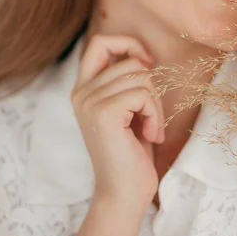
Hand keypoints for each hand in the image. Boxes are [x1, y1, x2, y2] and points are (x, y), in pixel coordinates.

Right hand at [70, 33, 164, 210]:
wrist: (124, 193)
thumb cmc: (132, 152)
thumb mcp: (128, 109)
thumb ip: (126, 81)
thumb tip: (141, 55)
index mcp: (84, 88)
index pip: (101, 42)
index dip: (128, 44)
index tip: (148, 64)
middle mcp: (81, 92)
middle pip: (131, 62)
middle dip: (151, 87)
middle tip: (150, 116)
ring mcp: (89, 101)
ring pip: (141, 77)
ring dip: (155, 104)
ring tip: (150, 128)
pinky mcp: (104, 112)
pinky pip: (144, 94)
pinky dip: (155, 114)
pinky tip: (150, 135)